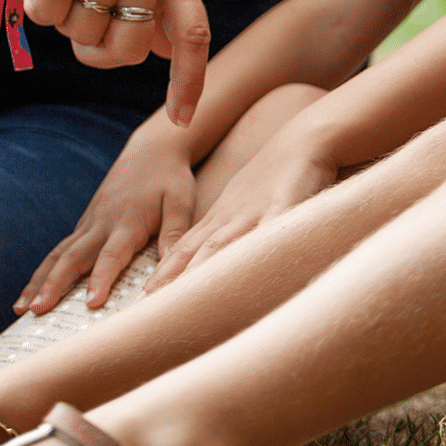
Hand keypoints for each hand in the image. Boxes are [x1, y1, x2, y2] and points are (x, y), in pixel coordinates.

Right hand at [10, 0, 211, 125]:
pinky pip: (45, 14)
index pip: (193, 34)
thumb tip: (161, 52)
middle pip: (125, 51)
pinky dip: (35, 4)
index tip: (180, 120)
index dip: (189, 81)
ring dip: (63, 18)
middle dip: (97, 50)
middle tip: (81, 21)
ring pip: (79, 33)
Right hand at [13, 121, 196, 314]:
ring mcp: (89, 224)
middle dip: (54, 285)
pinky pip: (60, 250)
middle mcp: (101, 224)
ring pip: (58, 255)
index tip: (91, 303)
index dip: (101, 279)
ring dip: (39, 281)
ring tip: (21, 309)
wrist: (151, 151)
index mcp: (126, 222)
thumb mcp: (181, 202)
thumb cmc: (170, 179)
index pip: (111, 255)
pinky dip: (43, 272)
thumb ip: (175, 233)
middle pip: (72, 257)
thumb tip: (172, 266)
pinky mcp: (84, 225)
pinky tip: (32, 292)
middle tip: (37, 311)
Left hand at [142, 128, 338, 292]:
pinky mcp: (283, 207)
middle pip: (195, 251)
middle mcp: (230, 216)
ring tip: (182, 299)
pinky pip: (267, 234)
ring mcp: (254, 212)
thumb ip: (228, 232)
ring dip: (198, 272)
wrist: (303, 139)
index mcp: (221, 217)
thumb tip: (213, 261)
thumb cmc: (275, 175)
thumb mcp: (243, 204)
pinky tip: (248, 273)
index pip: (184, 249)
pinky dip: (254, 253)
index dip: (163, 274)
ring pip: (221, 246)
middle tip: (148, 306)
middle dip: (171, 279)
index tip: (142, 298)